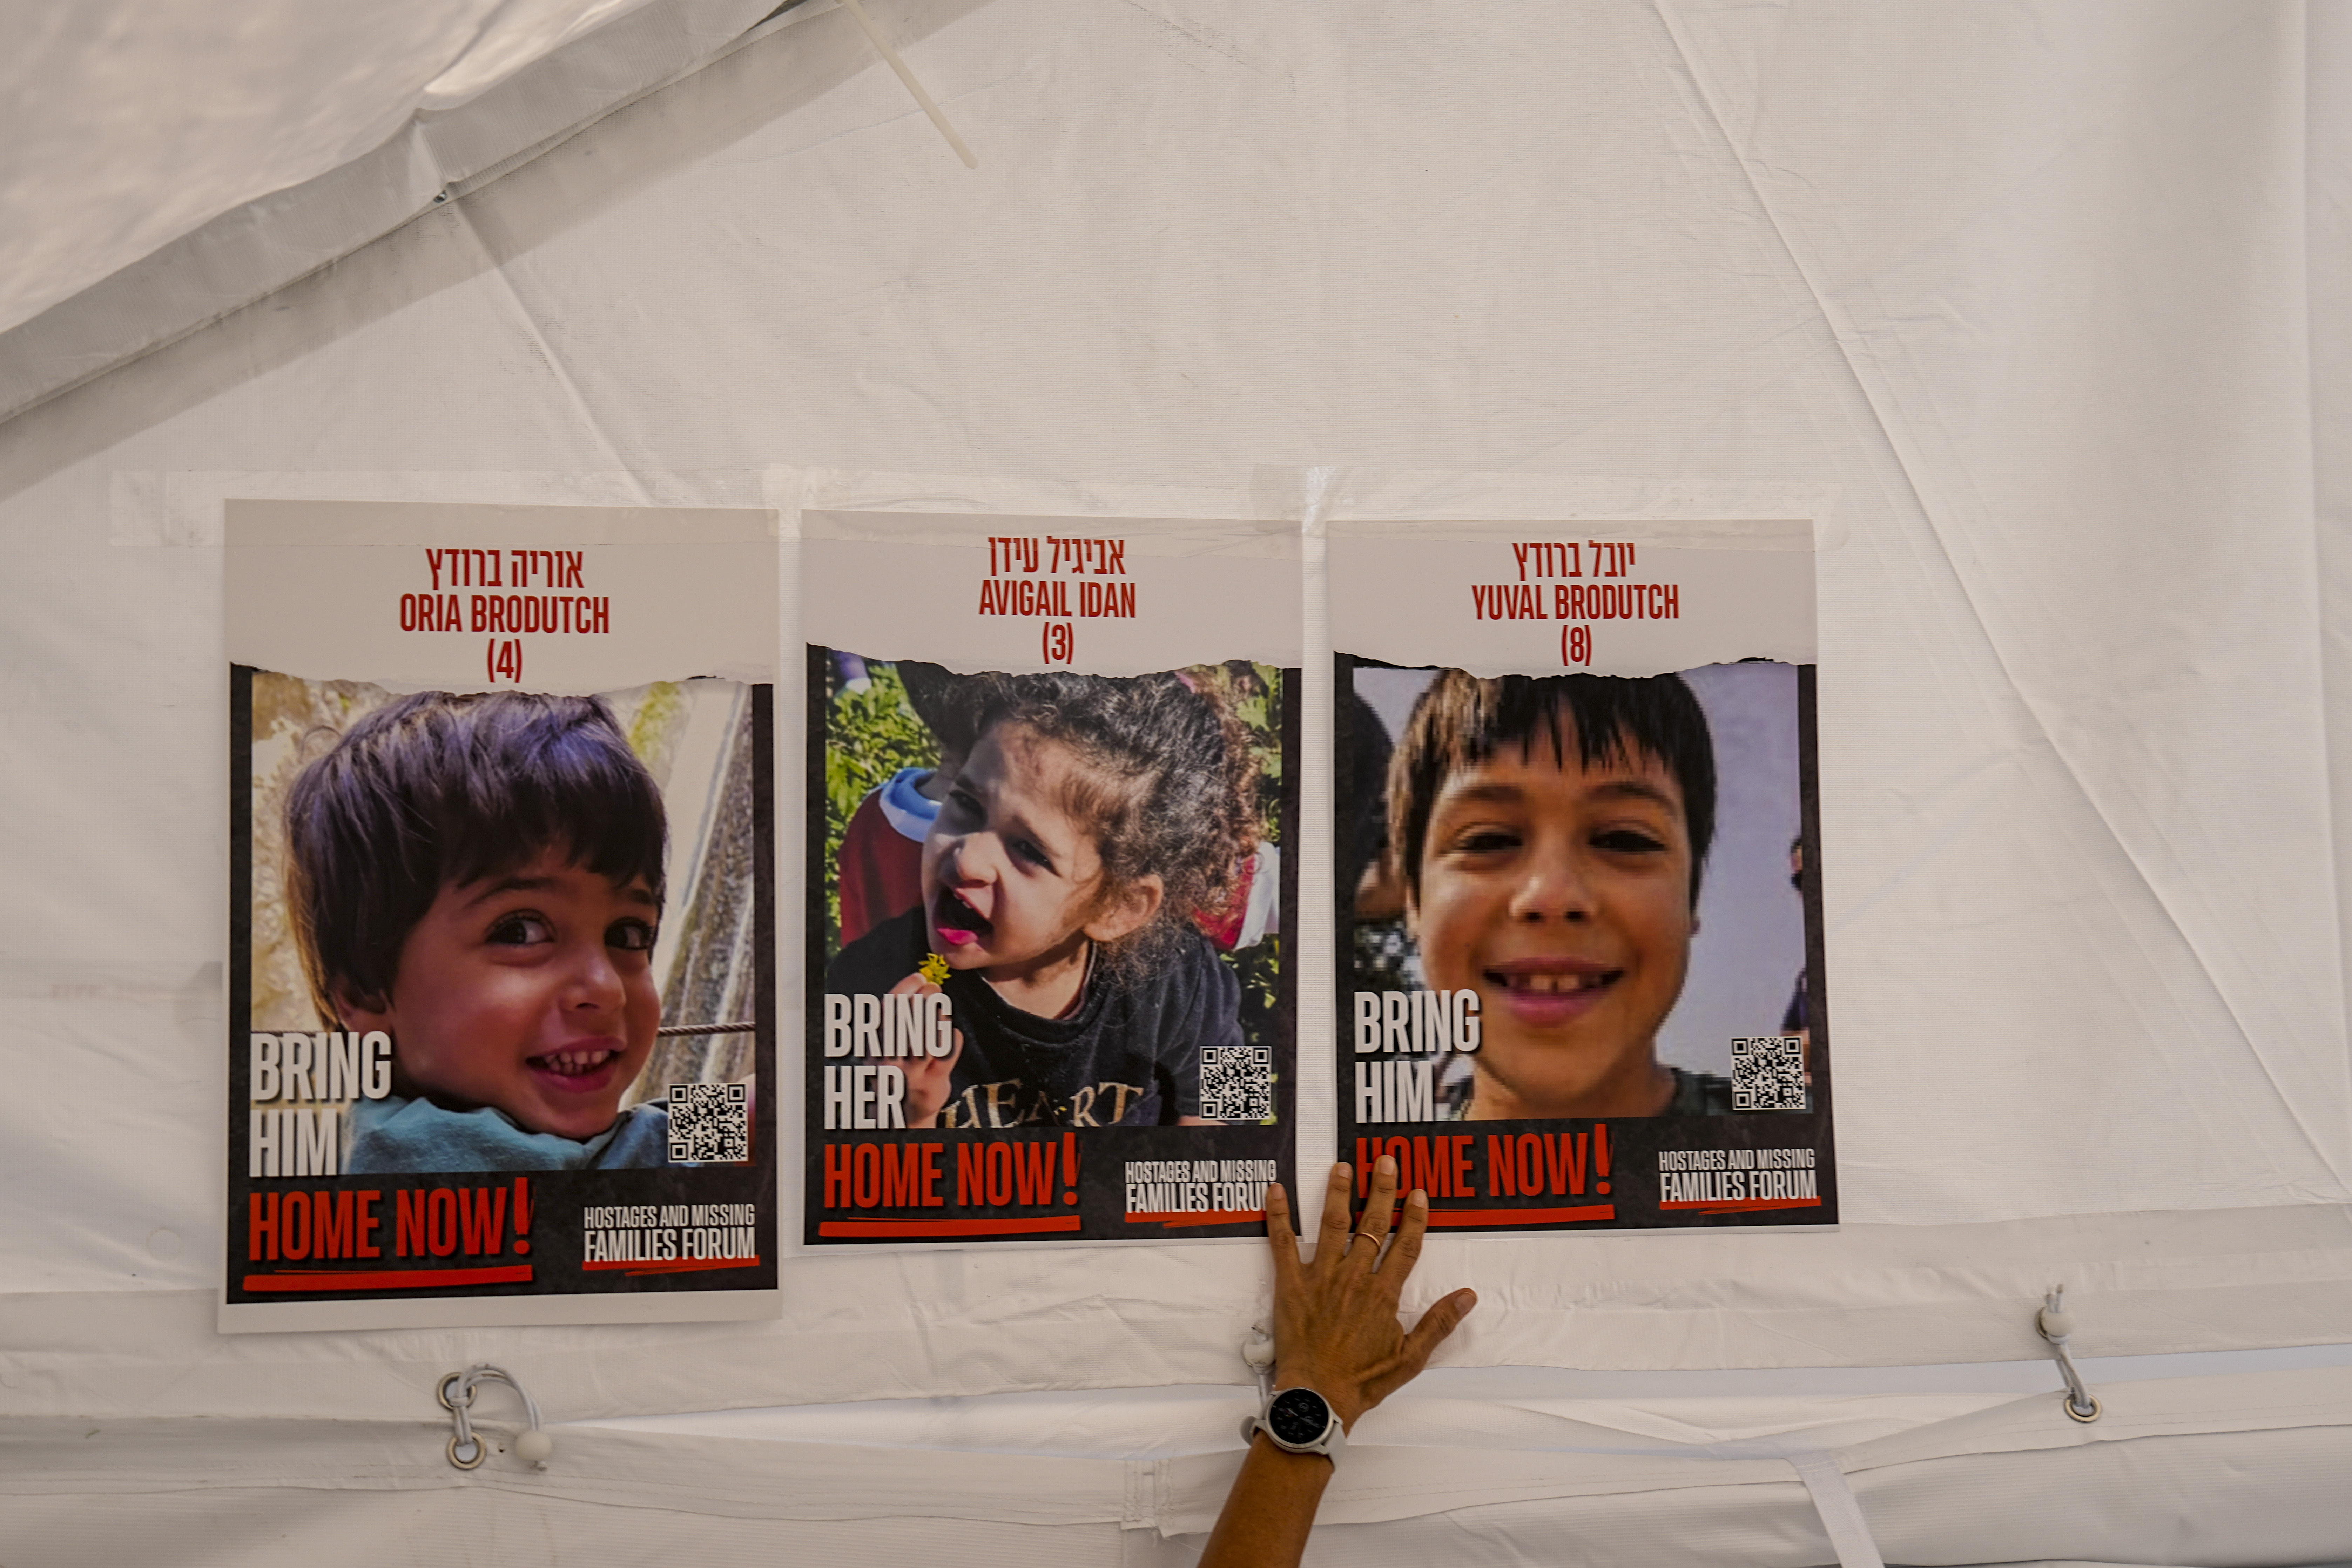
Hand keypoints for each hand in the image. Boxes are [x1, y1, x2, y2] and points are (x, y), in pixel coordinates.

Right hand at [888, 971, 962, 1126]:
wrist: (901, 1115)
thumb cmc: (896, 1071)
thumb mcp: (885, 1047)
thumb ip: (895, 1021)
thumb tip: (916, 983)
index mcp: (875, 1047)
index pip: (888, 1010)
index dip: (905, 988)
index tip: (918, 976)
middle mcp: (889, 1061)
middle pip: (910, 1021)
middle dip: (926, 998)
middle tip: (935, 988)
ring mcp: (911, 1074)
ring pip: (930, 1036)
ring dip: (940, 1015)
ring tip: (941, 1008)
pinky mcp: (932, 1084)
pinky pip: (948, 1051)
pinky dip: (953, 1035)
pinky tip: (950, 1033)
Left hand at [1263, 1156, 1476, 1430]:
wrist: (1318, 1399)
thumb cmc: (1363, 1382)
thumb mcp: (1411, 1359)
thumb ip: (1439, 1324)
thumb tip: (1468, 1296)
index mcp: (1383, 1295)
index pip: (1404, 1246)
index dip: (1414, 1217)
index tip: (1419, 1192)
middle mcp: (1354, 1279)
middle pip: (1372, 1226)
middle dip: (1381, 1191)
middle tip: (1385, 1161)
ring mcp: (1321, 1279)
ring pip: (1332, 1225)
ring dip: (1338, 1193)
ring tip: (1342, 1166)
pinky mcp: (1290, 1285)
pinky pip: (1282, 1244)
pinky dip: (1278, 1215)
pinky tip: (1275, 1190)